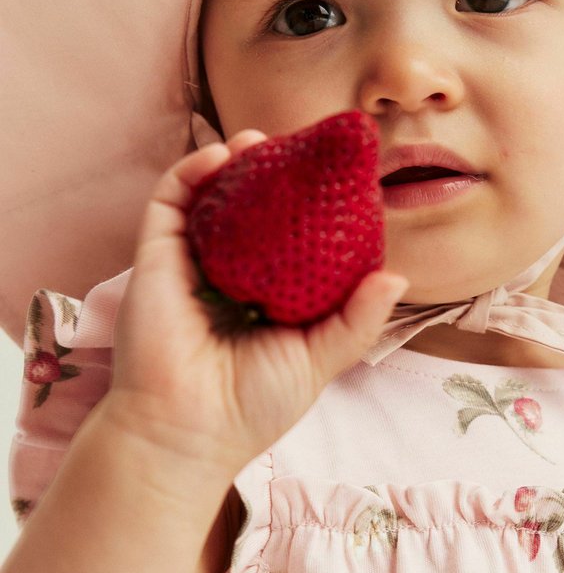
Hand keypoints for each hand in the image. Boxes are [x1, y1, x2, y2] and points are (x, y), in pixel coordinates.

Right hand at [107, 129, 407, 475]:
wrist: (188, 431)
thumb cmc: (255, 405)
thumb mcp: (320, 359)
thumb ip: (358, 320)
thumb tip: (398, 276)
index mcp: (267, 299)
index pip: (292, 243)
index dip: (314, 211)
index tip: (340, 183)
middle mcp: (229, 277)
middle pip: (252, 213)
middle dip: (274, 178)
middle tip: (302, 151)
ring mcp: (190, 264)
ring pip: (212, 198)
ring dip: (235, 163)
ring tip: (263, 141)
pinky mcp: (155, 257)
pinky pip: (170, 201)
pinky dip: (193, 170)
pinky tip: (224, 154)